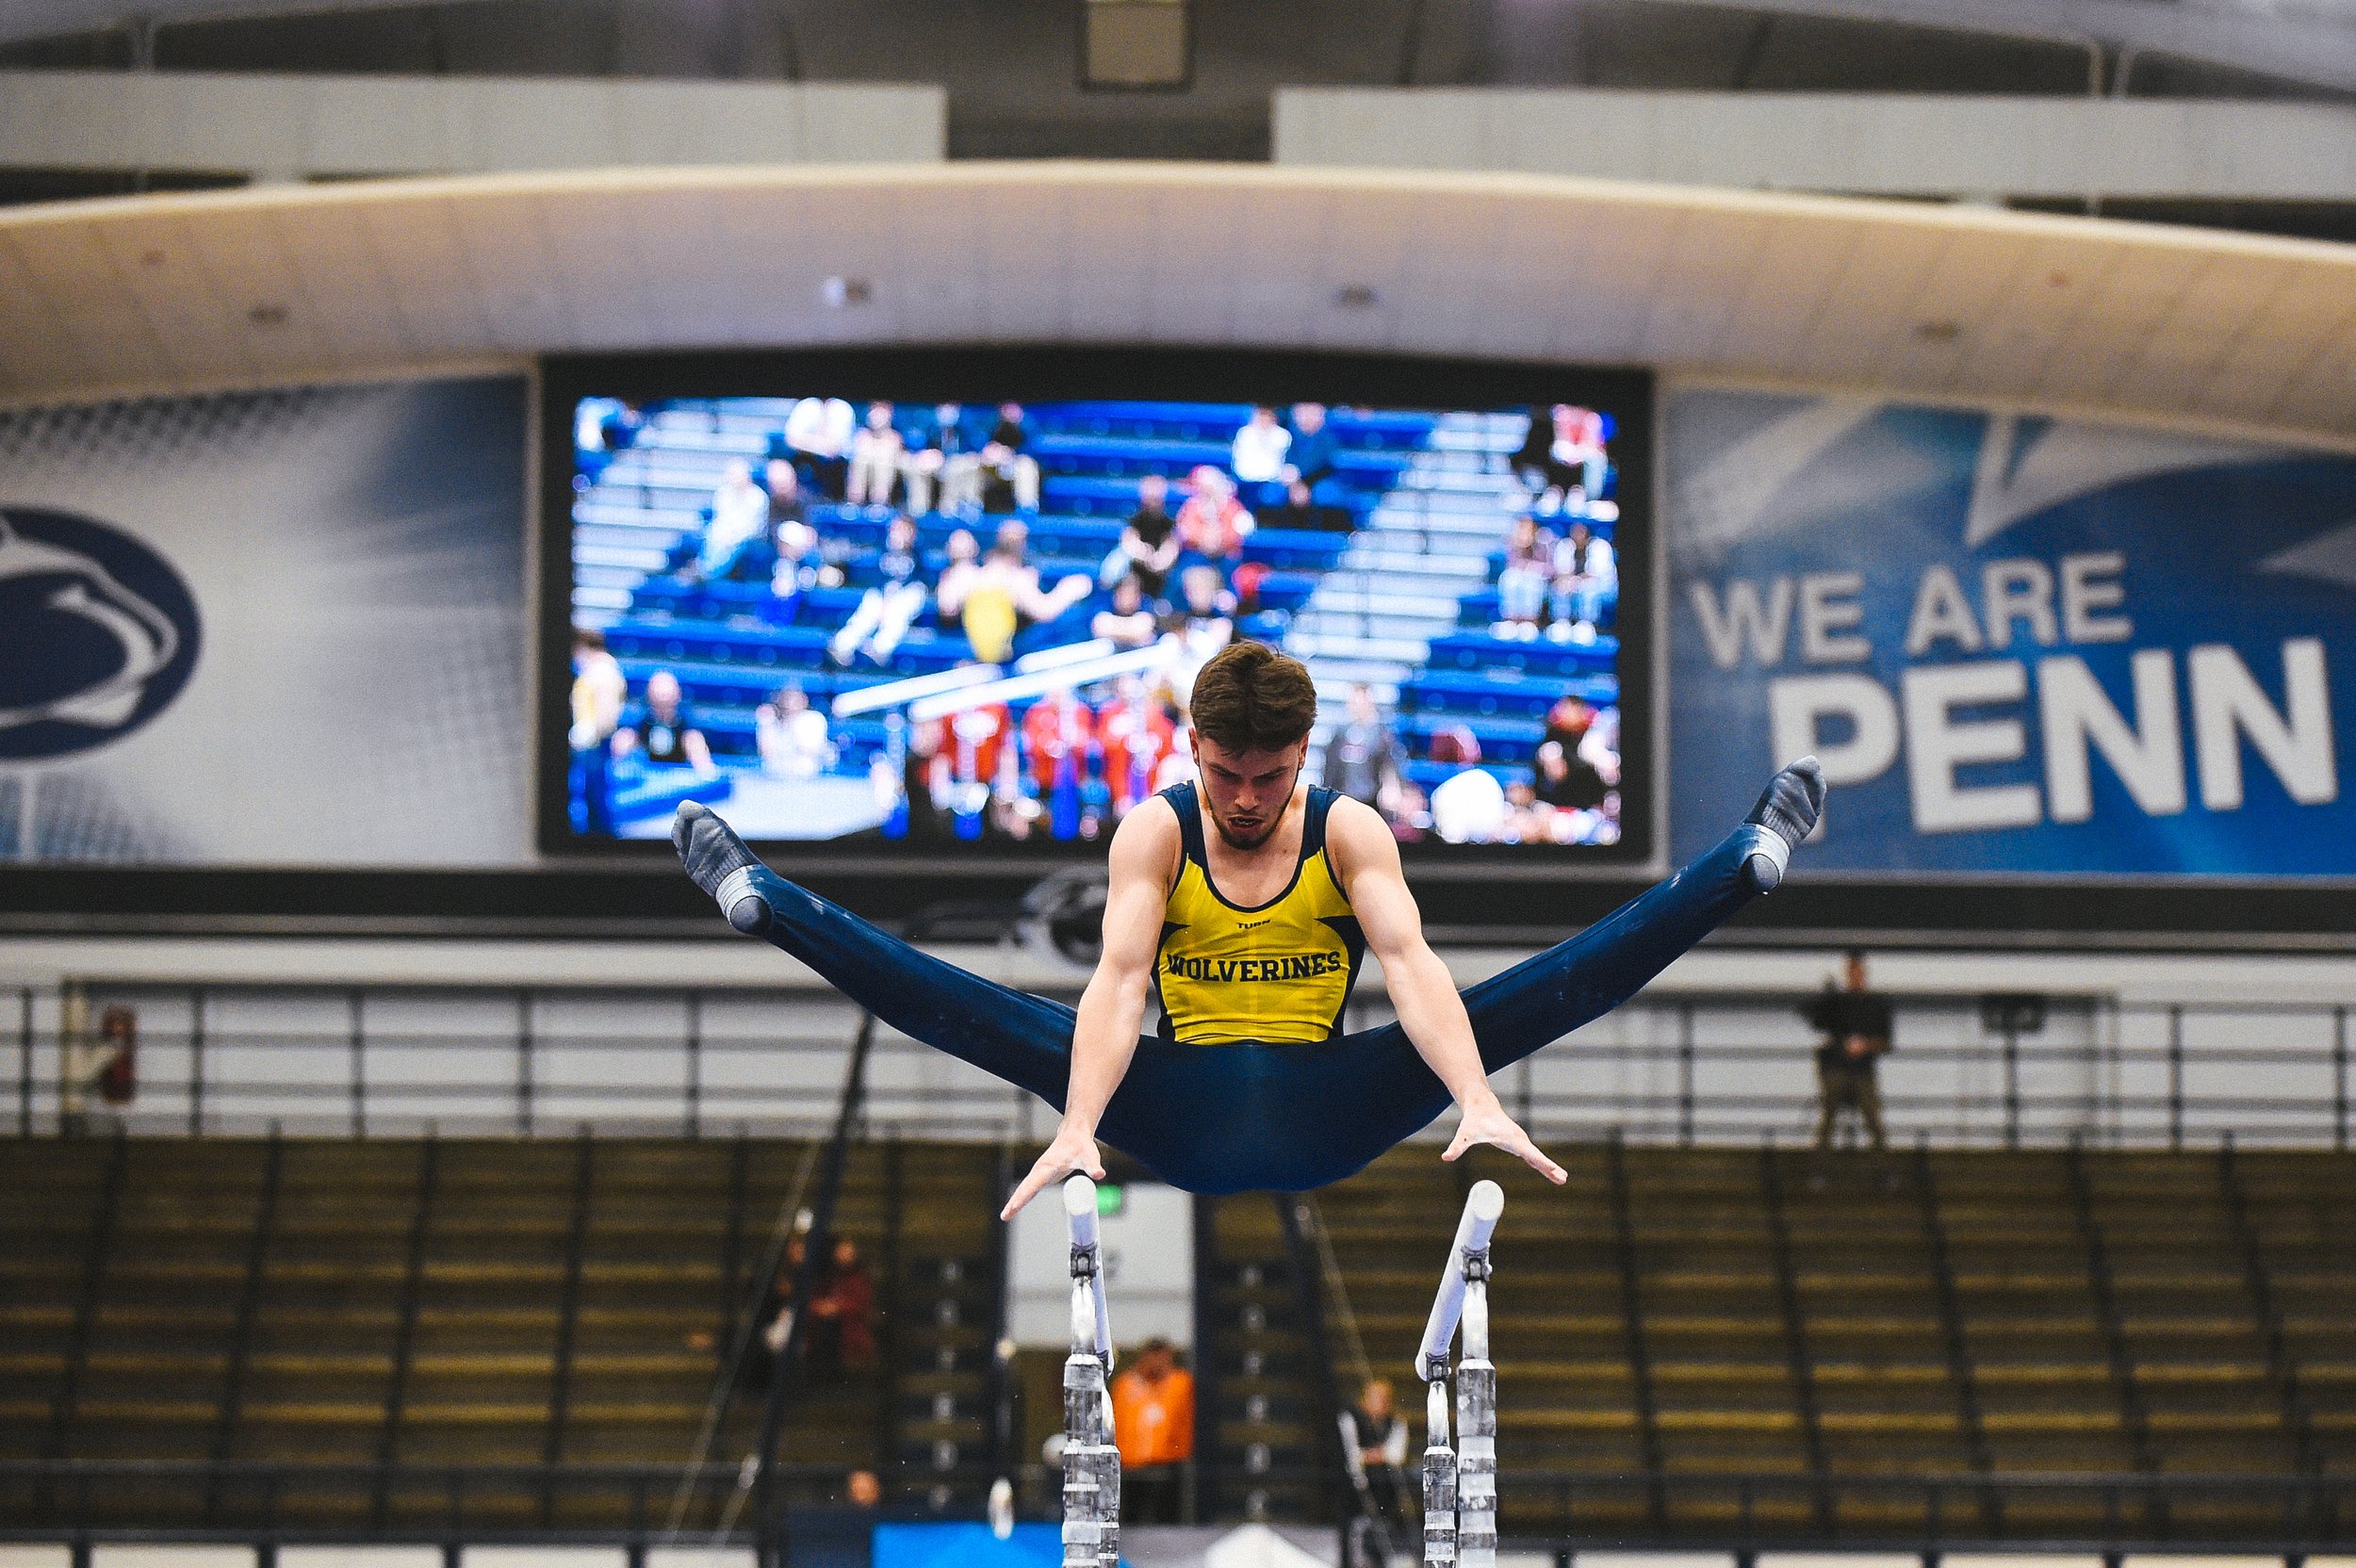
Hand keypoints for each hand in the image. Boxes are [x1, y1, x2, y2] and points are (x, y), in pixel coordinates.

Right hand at [1001, 1122, 1106, 1220]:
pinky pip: (1029, 1188)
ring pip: (1025, 1189)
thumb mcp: (1089, 1156)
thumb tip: (1100, 1175)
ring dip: (1015, 1201)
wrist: (1074, 1135)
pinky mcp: (1042, 1176)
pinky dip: (1022, 1198)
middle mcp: (1040, 1169)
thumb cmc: (1081, 1146)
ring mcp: (1040, 1173)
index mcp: (1048, 1166)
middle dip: (1014, 1202)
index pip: (1034, 1184)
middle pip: (1024, 1188)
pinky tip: (1016, 1207)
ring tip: (1005, 1215)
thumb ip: (1093, 1166)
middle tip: (1004, 1216)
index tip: (1015, 1206)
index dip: (1024, 1196)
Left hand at [1442, 1095, 1566, 1184]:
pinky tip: (1551, 1173)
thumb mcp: (1465, 1134)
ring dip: (1550, 1168)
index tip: (1553, 1169)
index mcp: (1510, 1138)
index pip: (1528, 1153)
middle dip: (1550, 1167)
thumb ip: (1457, 1146)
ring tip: (1562, 1179)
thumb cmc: (1473, 1120)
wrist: (1481, 1105)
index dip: (1541, 1162)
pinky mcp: (1519, 1143)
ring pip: (1537, 1157)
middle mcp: (1519, 1139)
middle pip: (1537, 1157)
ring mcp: (1520, 1141)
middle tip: (1563, 1179)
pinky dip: (1543, 1164)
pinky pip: (1533, 1156)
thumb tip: (1446, 1157)